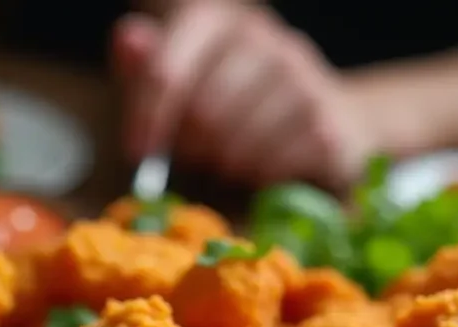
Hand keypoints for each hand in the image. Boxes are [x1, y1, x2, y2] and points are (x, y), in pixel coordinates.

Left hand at [113, 2, 374, 190]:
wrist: (328, 114)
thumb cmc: (239, 101)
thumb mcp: (185, 80)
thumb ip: (149, 66)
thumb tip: (129, 38)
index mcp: (219, 20)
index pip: (166, 70)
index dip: (147, 118)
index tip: (137, 153)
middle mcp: (263, 37)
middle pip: (202, 112)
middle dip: (191, 145)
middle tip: (197, 155)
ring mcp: (301, 76)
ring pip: (235, 142)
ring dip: (225, 163)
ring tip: (230, 158)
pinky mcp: (325, 120)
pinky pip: (270, 164)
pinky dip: (258, 175)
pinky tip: (262, 164)